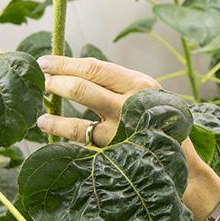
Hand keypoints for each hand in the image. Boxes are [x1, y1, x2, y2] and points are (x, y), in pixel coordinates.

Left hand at [33, 54, 159, 145]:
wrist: (178, 159)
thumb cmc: (154, 120)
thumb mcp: (144, 95)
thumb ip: (116, 83)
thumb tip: (72, 71)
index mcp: (139, 84)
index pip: (95, 69)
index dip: (66, 63)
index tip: (45, 62)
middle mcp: (131, 103)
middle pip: (84, 85)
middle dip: (56, 79)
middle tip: (41, 78)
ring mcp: (122, 128)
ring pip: (80, 110)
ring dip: (56, 99)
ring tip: (42, 96)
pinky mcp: (113, 150)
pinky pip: (78, 134)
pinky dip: (58, 126)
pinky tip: (45, 123)